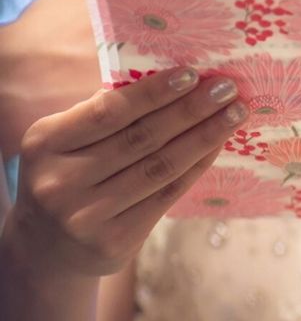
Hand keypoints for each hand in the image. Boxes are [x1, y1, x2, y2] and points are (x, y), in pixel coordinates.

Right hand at [6, 67, 246, 276]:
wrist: (50, 248)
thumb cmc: (70, 175)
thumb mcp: (67, 142)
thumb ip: (104, 114)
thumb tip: (167, 78)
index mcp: (45, 143)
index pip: (108, 111)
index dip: (153, 92)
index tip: (192, 73)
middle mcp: (60, 180)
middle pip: (141, 139)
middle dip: (190, 110)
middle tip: (228, 88)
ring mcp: (87, 214)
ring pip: (160, 168)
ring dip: (205, 137)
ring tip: (235, 114)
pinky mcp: (114, 240)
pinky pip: (167, 195)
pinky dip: (197, 166)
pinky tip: (218, 145)